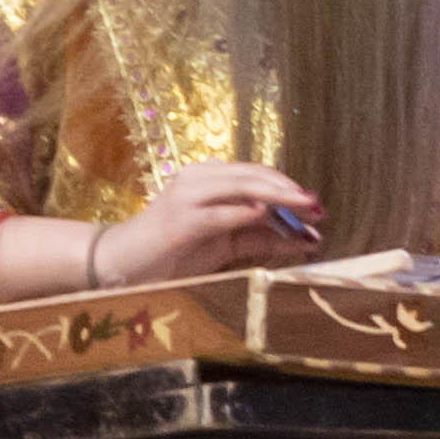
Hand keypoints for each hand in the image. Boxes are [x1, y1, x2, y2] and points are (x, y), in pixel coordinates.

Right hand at [96, 163, 321, 285]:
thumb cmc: (174, 253)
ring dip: (280, 199)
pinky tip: (273, 222)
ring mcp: (188, 196)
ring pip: (244, 187)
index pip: (257, 174)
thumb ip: (260, 236)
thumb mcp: (226, 243)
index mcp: (208, 178)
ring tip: (308, 212)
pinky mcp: (182, 220)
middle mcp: (198, 179)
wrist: (120, 264)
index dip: (289, 186)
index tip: (316, 203)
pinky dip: (250, 216)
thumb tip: (306, 237)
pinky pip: (224, 213)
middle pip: (255, 177)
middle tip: (320, 206)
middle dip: (292, 191)